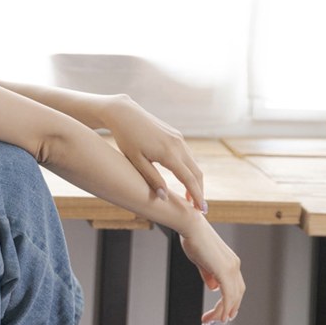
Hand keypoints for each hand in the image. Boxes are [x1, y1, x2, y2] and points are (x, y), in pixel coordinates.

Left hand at [102, 95, 205, 212]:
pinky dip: (190, 170)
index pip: (189, 179)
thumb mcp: (136, 161)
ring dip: (195, 181)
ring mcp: (179, 139)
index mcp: (169, 154)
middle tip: (199, 209)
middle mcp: (178, 145)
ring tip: (190, 198)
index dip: (196, 196)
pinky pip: (188, 155)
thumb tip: (164, 197)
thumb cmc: (126, 138)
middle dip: (199, 191)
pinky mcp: (176, 135)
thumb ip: (152, 179)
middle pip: (196, 173)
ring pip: (194, 164)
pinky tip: (185, 178)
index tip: (201, 210)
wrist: (124, 114)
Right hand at [177, 212, 244, 324]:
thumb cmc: (192, 238)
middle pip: (237, 294)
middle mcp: (234, 265)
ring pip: (233, 298)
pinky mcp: (224, 271)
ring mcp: (231, 268)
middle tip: (216, 320)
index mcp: (230, 262)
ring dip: (223, 312)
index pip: (234, 287)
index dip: (229, 302)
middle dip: (228, 309)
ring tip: (211, 321)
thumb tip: (213, 288)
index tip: (220, 312)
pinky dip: (225, 308)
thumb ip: (208, 274)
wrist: (190, 225)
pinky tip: (220, 317)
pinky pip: (228, 296)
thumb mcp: (201, 260)